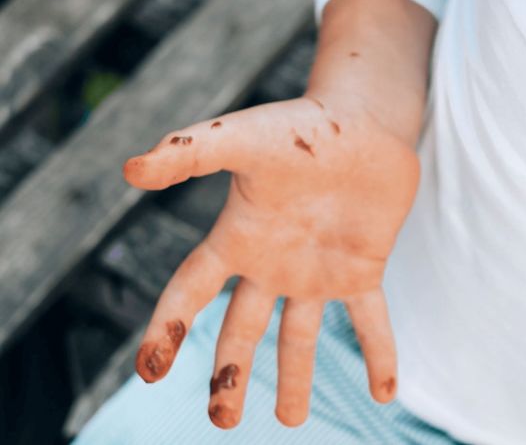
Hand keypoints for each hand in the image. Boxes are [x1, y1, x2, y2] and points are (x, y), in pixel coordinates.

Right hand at [123, 95, 418, 428]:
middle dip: (230, 375)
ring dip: (297, 380)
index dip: (167, 329)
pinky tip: (385, 394)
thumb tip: (130, 170)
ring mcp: (318, 272)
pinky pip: (370, 323)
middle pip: (243, 331)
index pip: (190, 292)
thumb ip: (188, 152)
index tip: (149, 371)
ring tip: (291, 421)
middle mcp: (273, 264)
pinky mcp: (362, 270)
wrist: (364, 121)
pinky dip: (378, 356)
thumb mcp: (240, 139)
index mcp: (237, 239)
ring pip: (300, 338)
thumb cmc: (299, 126)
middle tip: (223, 420)